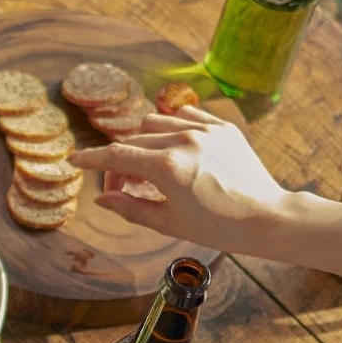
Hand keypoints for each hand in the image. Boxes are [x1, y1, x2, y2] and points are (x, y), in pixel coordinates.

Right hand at [68, 106, 341, 273]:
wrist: (266, 217)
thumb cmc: (218, 227)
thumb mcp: (168, 223)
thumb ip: (130, 207)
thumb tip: (102, 199)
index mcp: (168, 168)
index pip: (116, 156)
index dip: (92, 159)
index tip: (75, 160)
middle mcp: (184, 141)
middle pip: (133, 141)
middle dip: (121, 162)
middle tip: (124, 186)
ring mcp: (205, 131)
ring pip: (155, 124)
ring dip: (143, 144)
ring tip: (150, 169)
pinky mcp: (223, 127)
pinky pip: (184, 116)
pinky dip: (171, 128)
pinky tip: (174, 148)